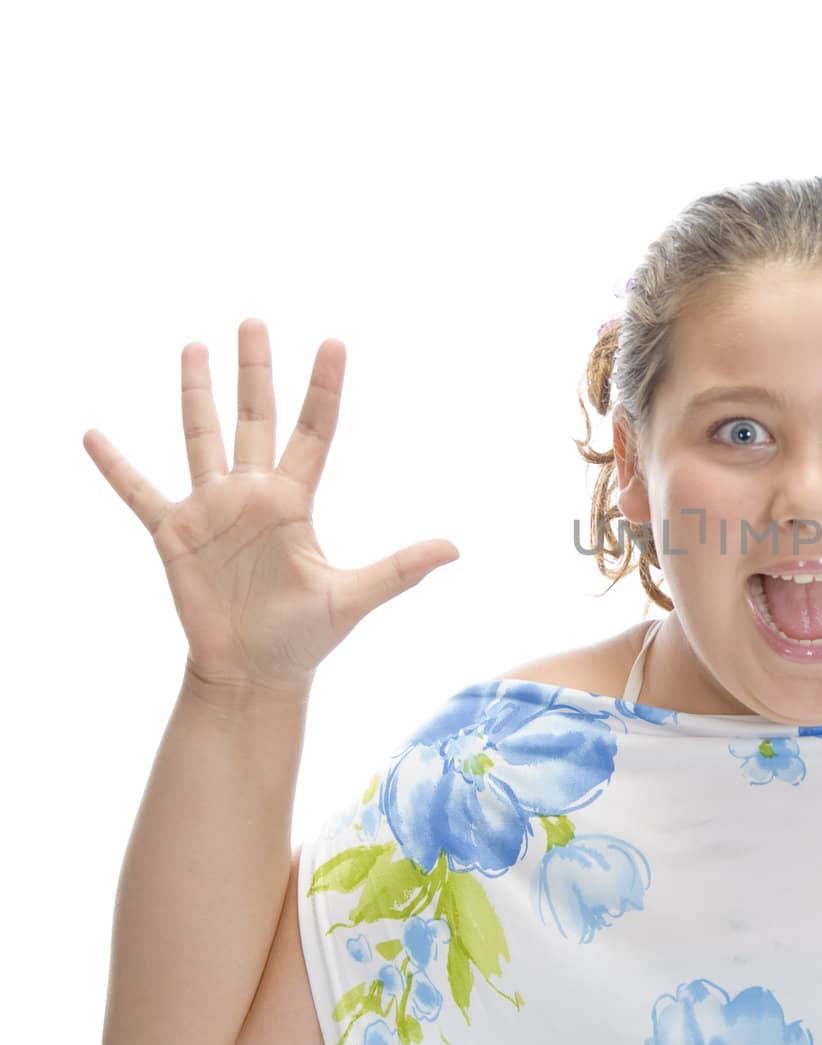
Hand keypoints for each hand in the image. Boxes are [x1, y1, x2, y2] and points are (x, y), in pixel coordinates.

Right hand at [83, 319, 458, 692]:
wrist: (254, 673)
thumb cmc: (305, 637)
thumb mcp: (354, 599)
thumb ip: (399, 569)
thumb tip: (455, 549)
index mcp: (295, 501)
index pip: (313, 431)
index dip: (323, 388)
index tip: (333, 342)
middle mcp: (253, 494)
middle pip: (255, 418)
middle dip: (255, 371)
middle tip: (254, 321)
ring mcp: (211, 510)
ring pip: (202, 437)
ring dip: (195, 393)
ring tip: (193, 346)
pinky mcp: (174, 534)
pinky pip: (140, 492)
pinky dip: (116, 466)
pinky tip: (93, 435)